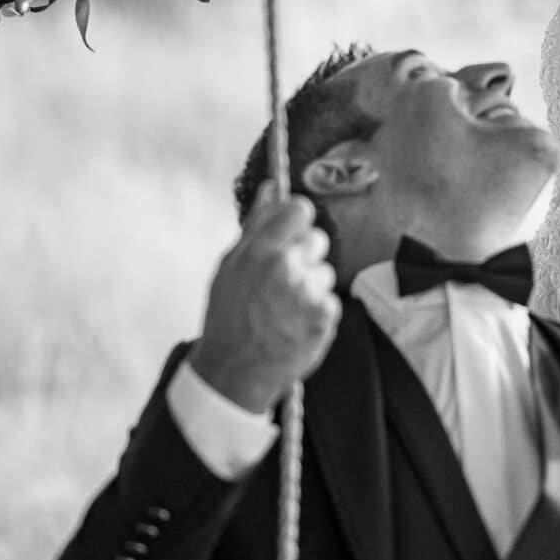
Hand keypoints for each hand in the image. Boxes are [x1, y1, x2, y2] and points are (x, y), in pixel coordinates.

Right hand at [188, 183, 341, 413]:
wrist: (236, 371)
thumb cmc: (229, 316)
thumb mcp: (230, 267)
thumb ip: (256, 225)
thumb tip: (271, 188)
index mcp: (260, 250)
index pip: (299, 208)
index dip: (297, 219)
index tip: (291, 231)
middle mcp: (286, 267)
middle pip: (317, 238)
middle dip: (304, 254)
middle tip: (282, 280)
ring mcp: (308, 292)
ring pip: (324, 270)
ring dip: (311, 285)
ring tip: (285, 307)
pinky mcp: (325, 316)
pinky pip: (330, 299)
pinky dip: (318, 310)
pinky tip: (295, 323)